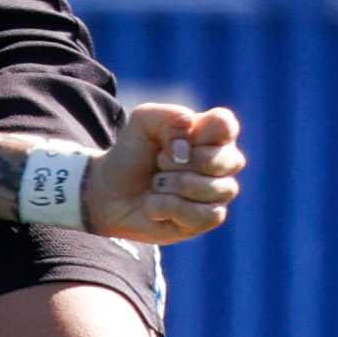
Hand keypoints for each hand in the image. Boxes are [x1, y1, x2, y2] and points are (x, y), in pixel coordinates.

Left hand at [85, 102, 243, 242]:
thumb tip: (188, 140)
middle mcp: (222, 162)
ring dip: (175, 185)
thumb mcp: (143, 122)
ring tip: (156, 184)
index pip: (226, 124)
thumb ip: (170, 117)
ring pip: (218, 189)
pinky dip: (171, 208)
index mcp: (212, 133)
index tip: (175, 140)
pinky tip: (155, 205)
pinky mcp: (206, 219)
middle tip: (160, 162)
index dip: (201, 133)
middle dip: (183, 162)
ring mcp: (218, 192)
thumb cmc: (132, 153)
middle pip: (228, 160)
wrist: (109, 192)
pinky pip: (204, 215)